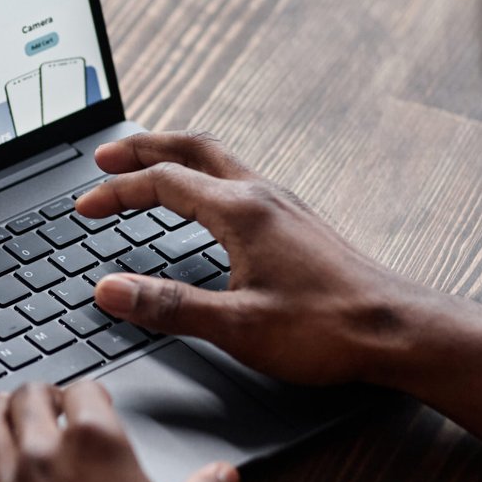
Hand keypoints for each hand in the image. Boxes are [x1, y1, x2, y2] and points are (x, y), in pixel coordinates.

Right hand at [74, 131, 433, 386]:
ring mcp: (283, 206)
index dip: (116, 192)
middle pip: (191, 150)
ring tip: (146, 166)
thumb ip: (167, 306)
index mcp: (242, 212)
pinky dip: (203, 177)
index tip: (84, 207)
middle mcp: (262, 196)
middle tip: (106, 156)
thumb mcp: (236, 326)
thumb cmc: (327, 330)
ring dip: (174, 157)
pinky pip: (238, 180)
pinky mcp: (296, 223)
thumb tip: (108, 290)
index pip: (163, 183)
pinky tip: (204, 203)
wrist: (397, 331)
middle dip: (143, 149)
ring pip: (218, 161)